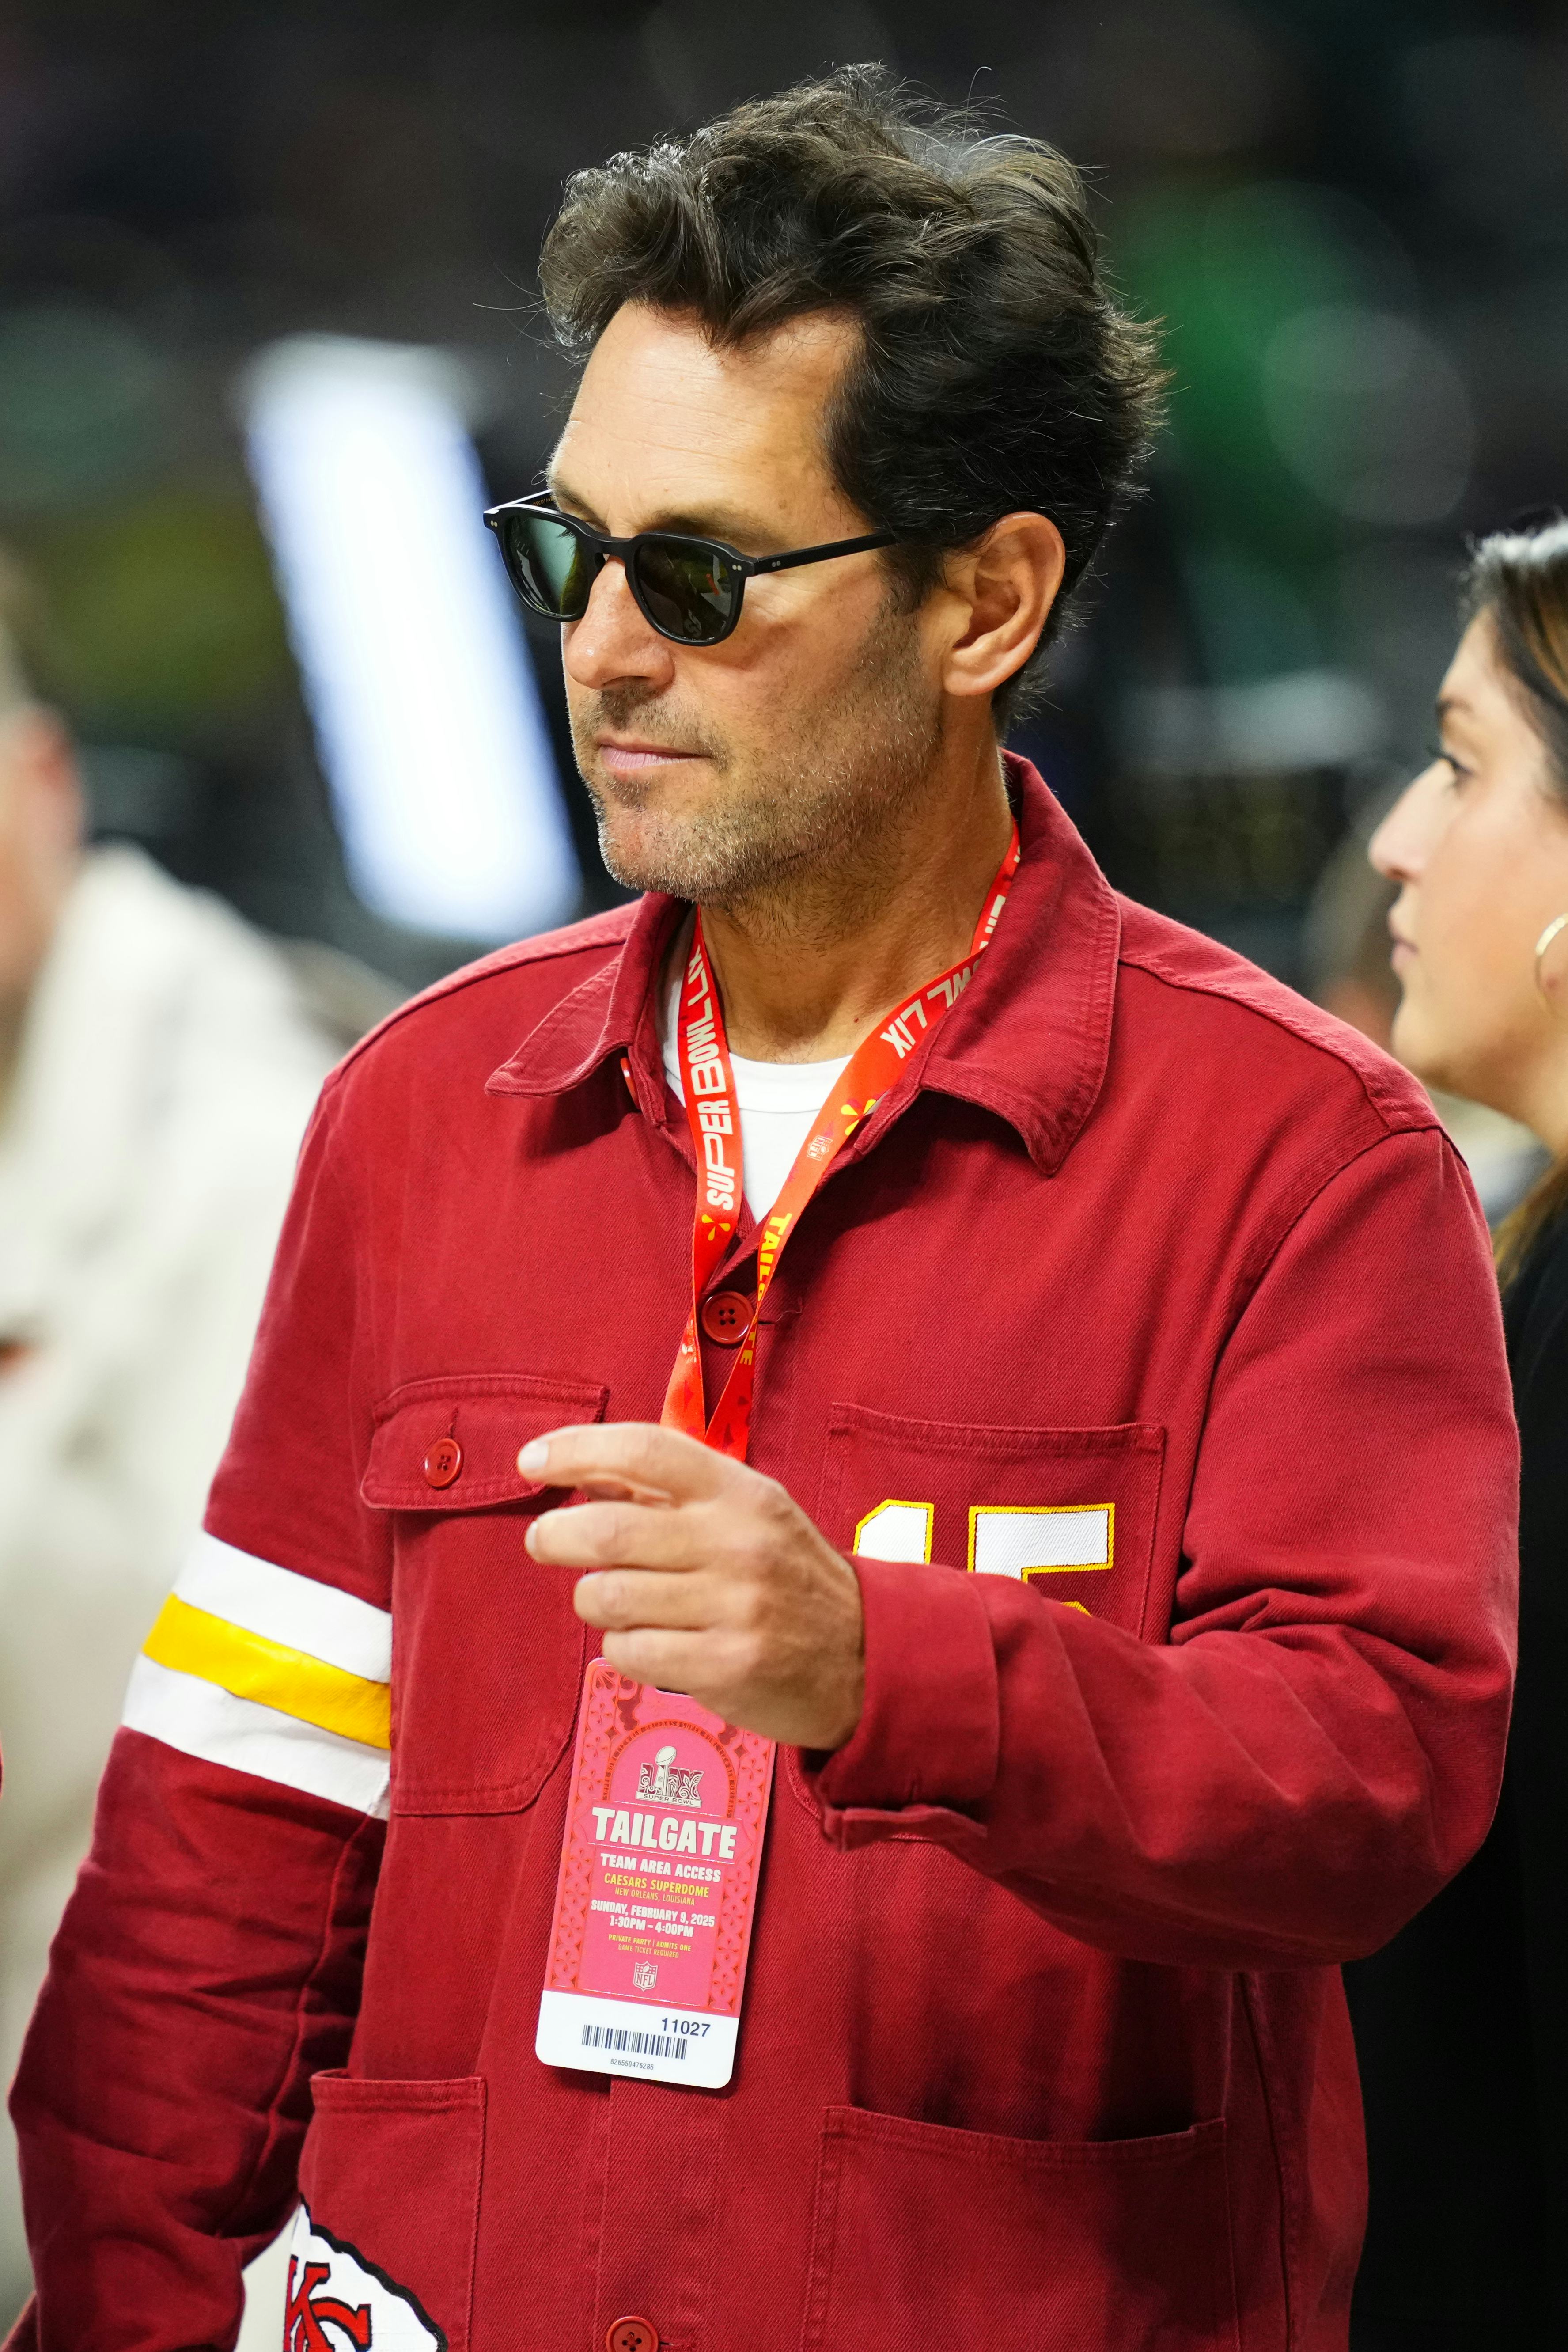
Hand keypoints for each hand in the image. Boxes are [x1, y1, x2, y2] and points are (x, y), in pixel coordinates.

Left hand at [519, 1423, 864, 1748]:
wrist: (866, 1655)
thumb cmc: (786, 1577)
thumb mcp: (746, 1513)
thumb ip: (670, 1492)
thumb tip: (582, 1476)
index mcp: (740, 1493)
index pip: (645, 1450)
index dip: (576, 1450)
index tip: (533, 1460)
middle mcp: (738, 1544)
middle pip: (607, 1531)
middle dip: (554, 1537)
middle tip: (544, 1541)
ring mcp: (734, 1608)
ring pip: (608, 1598)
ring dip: (594, 1600)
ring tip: (615, 1600)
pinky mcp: (726, 1668)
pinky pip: (630, 1653)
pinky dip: (625, 1648)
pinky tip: (653, 1642)